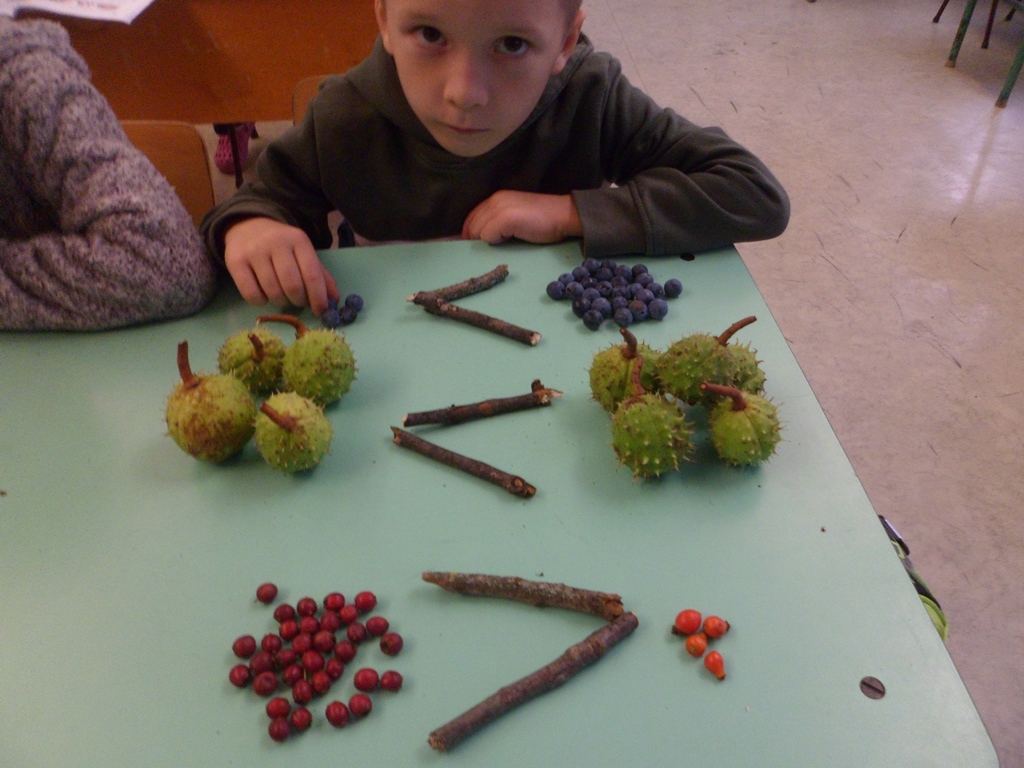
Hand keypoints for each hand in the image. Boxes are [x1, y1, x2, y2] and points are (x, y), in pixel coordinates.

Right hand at [223, 217, 338, 315]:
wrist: (247, 226)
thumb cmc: (282, 246)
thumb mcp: (303, 253)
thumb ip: (320, 275)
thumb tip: (334, 299)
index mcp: (298, 240)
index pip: (312, 274)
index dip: (318, 297)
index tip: (321, 311)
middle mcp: (276, 243)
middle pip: (292, 286)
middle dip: (299, 300)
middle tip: (298, 301)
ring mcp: (254, 252)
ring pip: (273, 292)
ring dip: (281, 302)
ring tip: (282, 295)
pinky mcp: (234, 262)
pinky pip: (251, 295)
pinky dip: (261, 301)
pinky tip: (264, 294)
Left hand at [462, 191, 582, 244]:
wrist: (564, 215)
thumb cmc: (543, 220)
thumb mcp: (515, 216)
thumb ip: (497, 221)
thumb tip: (480, 238)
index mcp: (496, 198)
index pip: (471, 217)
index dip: (470, 233)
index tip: (476, 246)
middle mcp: (495, 199)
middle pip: (471, 226)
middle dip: (476, 240)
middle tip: (491, 248)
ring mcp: (499, 208)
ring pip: (478, 232)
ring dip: (488, 241)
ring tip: (506, 241)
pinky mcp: (506, 218)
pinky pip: (488, 236)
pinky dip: (496, 241)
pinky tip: (512, 239)